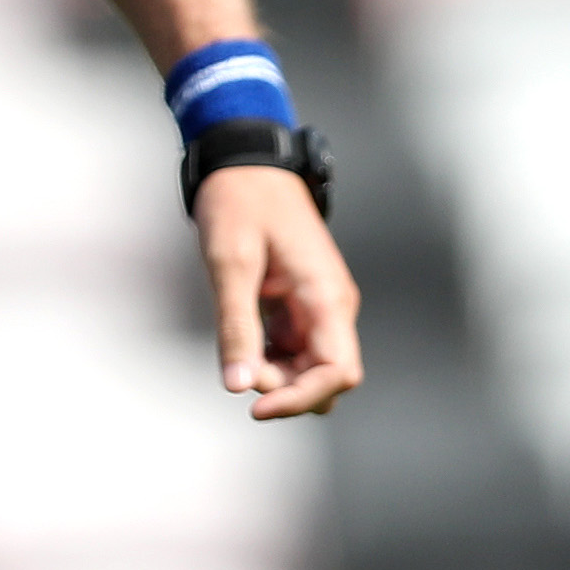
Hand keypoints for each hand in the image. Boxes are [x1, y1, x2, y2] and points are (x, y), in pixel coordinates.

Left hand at [193, 165, 362, 419]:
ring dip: (279, 374)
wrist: (246, 163)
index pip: (339, 372)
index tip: (256, 407)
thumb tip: (238, 385)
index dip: (302, 398)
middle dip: (287, 388)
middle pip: (327, 377)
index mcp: (327, 297)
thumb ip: (236, 326)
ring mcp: (319, 305)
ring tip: (239, 353)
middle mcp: (332, 306)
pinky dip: (273, 357)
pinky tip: (244, 344)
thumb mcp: (230, 264)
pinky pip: (296, 347)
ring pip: (311, 366)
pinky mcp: (302, 302)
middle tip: (240, 368)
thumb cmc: (240, 204)